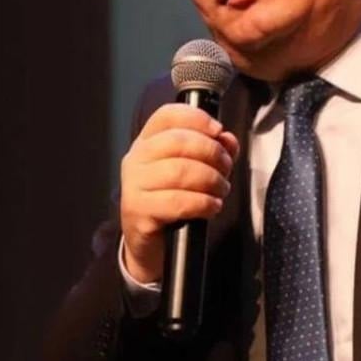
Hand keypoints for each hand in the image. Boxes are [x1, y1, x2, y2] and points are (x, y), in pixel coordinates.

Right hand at [119, 103, 239, 282]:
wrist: (151, 245)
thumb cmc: (172, 202)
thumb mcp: (193, 172)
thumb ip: (212, 151)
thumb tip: (228, 139)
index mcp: (147, 142)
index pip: (166, 115)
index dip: (195, 118)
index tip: (218, 130)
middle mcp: (136, 159)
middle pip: (177, 142)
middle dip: (211, 152)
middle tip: (226, 168)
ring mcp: (133, 185)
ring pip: (179, 171)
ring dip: (210, 179)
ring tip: (221, 190)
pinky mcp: (138, 211)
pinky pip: (177, 202)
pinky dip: (202, 202)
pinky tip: (212, 206)